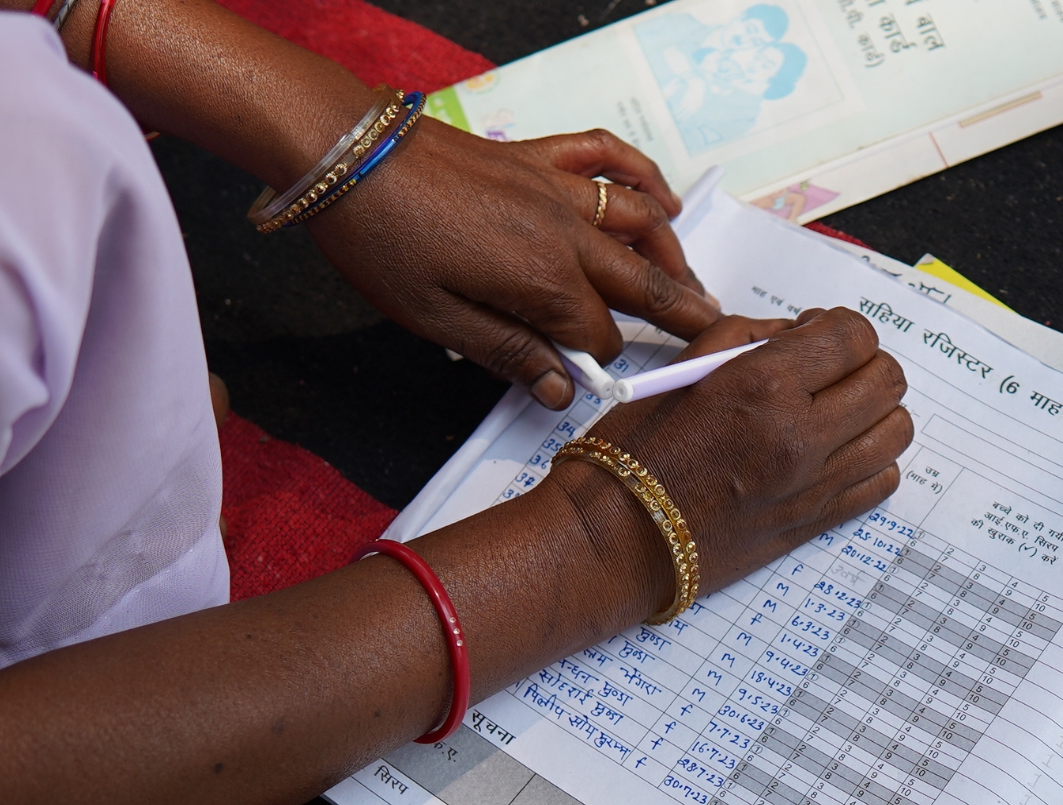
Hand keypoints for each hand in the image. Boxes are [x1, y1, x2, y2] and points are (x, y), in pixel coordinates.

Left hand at [310, 124, 720, 410]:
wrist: (346, 156)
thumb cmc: (382, 240)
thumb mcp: (436, 320)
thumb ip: (507, 355)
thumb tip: (560, 391)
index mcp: (542, 283)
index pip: (600, 337)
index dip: (603, 364)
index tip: (600, 381)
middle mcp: (565, 234)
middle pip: (642, 282)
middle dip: (682, 314)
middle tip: (716, 335)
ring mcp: (556, 189)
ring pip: (641, 220)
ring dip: (673, 254)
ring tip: (690, 283)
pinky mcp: (537, 157)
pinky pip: (607, 156)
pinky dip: (642, 174)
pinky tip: (662, 194)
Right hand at [568, 309, 912, 613]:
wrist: (618, 539)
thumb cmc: (635, 452)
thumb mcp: (682, 370)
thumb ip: (748, 337)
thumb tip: (799, 332)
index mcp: (763, 385)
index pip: (854, 337)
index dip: (842, 328)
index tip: (819, 334)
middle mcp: (800, 434)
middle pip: (887, 379)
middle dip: (865, 363)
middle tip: (832, 371)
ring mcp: (815, 484)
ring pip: (897, 430)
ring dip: (876, 411)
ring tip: (840, 411)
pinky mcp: (817, 522)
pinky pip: (883, 482)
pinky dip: (872, 461)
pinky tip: (838, 454)